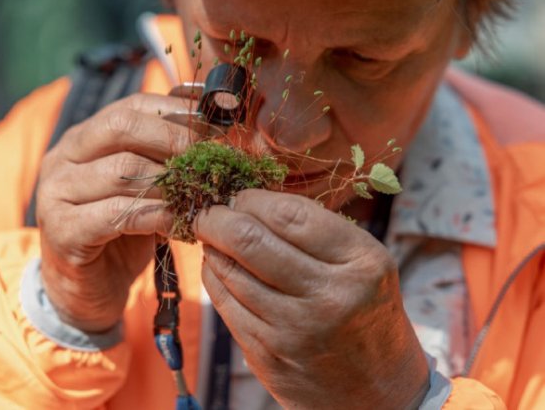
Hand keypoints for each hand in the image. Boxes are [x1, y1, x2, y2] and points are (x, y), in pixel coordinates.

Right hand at [36, 94, 196, 331]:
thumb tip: (210, 122)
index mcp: (83, 138)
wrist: (86, 289)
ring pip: (122, 171)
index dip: (177, 113)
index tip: (216, 129)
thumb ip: (164, 158)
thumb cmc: (121, 233)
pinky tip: (178, 223)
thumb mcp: (145, 188)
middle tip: (208, 159)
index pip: (132, 106)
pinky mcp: (62, 231)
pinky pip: (117, 214)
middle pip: (122, 127)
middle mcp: (63, 158)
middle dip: (174, 139)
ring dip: (170, 182)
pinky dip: (155, 216)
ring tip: (199, 193)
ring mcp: (56, 193)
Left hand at [194, 189, 428, 408]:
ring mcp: (294, 328)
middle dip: (217, 218)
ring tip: (213, 238)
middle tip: (209, 212)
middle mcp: (329, 296)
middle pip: (249, 240)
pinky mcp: (267, 353)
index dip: (252, 199)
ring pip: (229, 271)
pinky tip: (218, 267)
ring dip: (211, 247)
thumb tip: (248, 200)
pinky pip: (224, 303)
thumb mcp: (363, 262)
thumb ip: (314, 230)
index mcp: (361, 262)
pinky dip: (214, 277)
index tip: (239, 196)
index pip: (289, 214)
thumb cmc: (365, 311)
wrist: (376, 389)